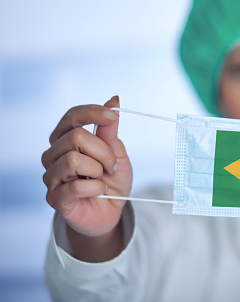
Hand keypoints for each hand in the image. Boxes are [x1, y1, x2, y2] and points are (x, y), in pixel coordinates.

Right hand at [42, 96, 132, 237]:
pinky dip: (95, 187)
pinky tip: (97, 191)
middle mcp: (53, 155)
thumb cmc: (111, 180)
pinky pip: (76, 186)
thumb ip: (110, 130)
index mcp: (66, 139)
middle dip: (104, 152)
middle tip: (112, 167)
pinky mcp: (54, 198)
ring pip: (74, 160)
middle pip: (76, 137)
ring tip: (102, 179)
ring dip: (98, 170)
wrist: (111, 210)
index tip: (113, 116)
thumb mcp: (116, 152)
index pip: (71, 116)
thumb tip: (113, 100)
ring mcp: (51, 176)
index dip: (92, 112)